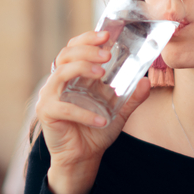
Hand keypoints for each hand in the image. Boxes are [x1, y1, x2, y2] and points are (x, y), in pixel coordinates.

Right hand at [37, 30, 150, 193]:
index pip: (75, 48)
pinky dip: (84, 113)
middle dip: (87, 50)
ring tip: (102, 73)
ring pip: (61, 73)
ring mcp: (50, 96)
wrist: (83, 158)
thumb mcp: (119, 112)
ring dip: (82, 68)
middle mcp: (59, 81)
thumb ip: (132, 97)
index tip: (106, 35)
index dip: (88, 38)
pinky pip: (64, 108)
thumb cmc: (96, 130)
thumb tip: (146, 82)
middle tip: (107, 54)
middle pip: (66, 54)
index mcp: (74, 75)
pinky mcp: (47, 113)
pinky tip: (101, 119)